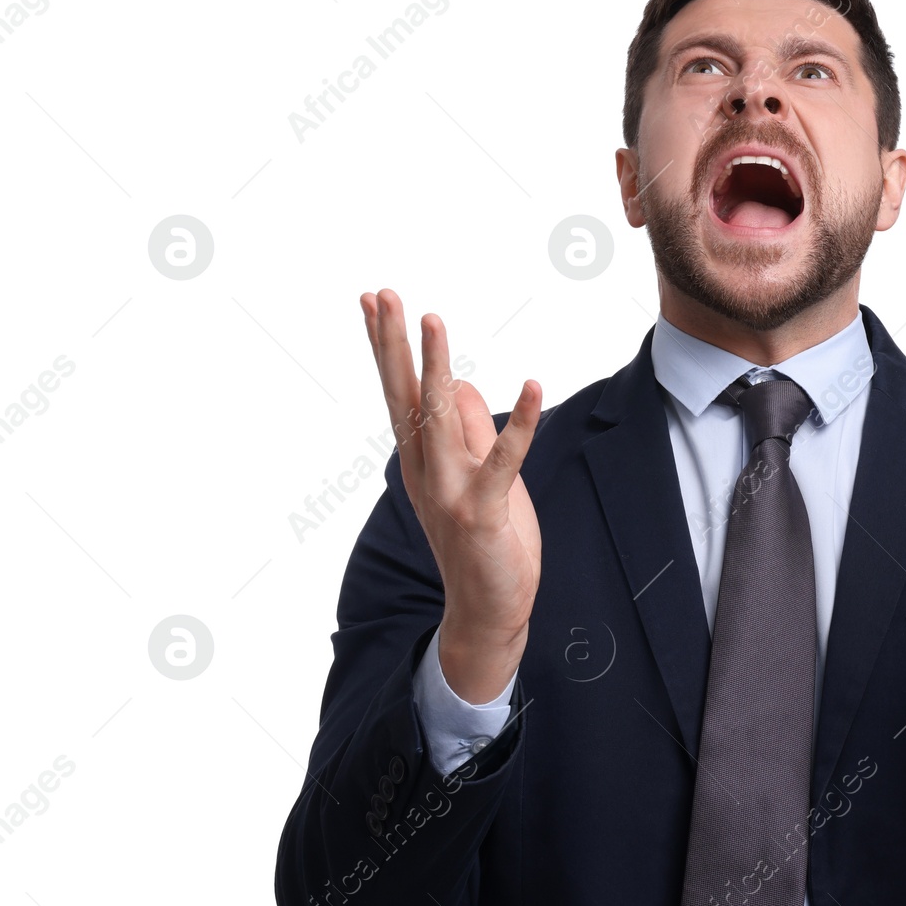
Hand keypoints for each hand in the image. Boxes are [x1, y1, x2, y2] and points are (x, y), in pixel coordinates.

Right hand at [361, 288, 542, 703]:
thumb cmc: (485, 541)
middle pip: (404, 396)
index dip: (387, 346)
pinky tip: (532, 385)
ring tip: (433, 320)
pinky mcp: (482, 511)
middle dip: (393, 344)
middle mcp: (425, 470)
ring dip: (437, 367)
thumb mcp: (477, 475)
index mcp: (420, 460)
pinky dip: (519, 423)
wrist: (487, 611)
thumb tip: (459, 382)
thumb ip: (467, 429)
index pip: (400, 393)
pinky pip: (502, 459)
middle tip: (380, 294)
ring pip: (439, 418)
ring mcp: (449, 491)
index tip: (373, 300)